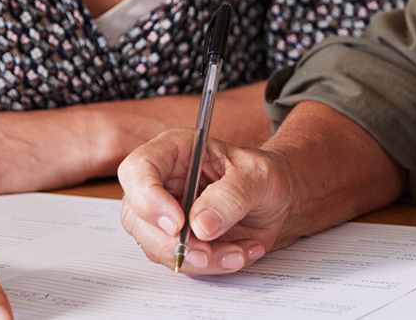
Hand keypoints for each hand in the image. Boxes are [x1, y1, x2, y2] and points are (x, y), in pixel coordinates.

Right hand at [117, 129, 296, 275]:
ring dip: (199, 258)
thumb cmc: (264, 176)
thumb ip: (232, 195)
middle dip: (172, 242)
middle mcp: (163, 181)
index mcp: (176, 150)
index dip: (148, 199)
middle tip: (208, 252)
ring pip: (156, 246)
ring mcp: (165, 213)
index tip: (178, 223)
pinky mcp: (176, 240)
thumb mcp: (259, 176)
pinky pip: (180, 261)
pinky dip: (211, 264)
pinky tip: (239, 252)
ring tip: (239, 250)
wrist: (279, 199)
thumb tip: (201, 224)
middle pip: (136, 216)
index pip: (138, 169)